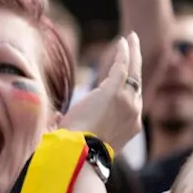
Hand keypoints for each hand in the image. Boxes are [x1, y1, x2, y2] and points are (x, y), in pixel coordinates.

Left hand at [63, 32, 141, 150]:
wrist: (81, 152)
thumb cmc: (75, 150)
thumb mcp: (76, 136)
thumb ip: (69, 124)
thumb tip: (56, 119)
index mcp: (129, 126)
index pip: (130, 100)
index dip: (127, 86)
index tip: (123, 75)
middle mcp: (134, 113)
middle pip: (137, 83)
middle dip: (136, 65)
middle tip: (134, 50)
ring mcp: (127, 102)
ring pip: (134, 72)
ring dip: (133, 54)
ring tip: (132, 39)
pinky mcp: (116, 92)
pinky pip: (123, 67)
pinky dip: (124, 54)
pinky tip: (123, 41)